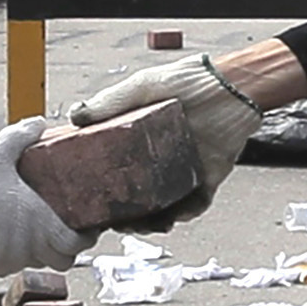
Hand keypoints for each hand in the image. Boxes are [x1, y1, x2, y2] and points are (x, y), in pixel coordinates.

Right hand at [0, 118, 88, 274]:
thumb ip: (21, 136)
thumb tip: (38, 122)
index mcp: (42, 224)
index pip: (78, 244)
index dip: (86, 238)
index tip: (85, 228)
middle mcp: (30, 248)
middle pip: (62, 261)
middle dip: (64, 248)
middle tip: (60, 230)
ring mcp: (10, 261)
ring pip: (34, 262)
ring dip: (34, 249)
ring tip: (25, 227)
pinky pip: (6, 265)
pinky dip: (6, 254)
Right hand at [66, 53, 262, 219]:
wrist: (232, 86)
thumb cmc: (189, 79)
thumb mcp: (142, 88)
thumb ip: (109, 102)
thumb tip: (74, 117)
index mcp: (142, 140)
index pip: (117, 169)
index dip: (104, 188)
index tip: (90, 202)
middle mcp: (161, 158)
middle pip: (138, 194)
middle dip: (125, 213)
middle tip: (115, 221)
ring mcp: (185, 169)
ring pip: (164, 206)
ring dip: (151, 221)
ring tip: (139, 225)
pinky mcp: (208, 177)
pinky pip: (196, 204)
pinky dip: (184, 213)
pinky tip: (171, 218)